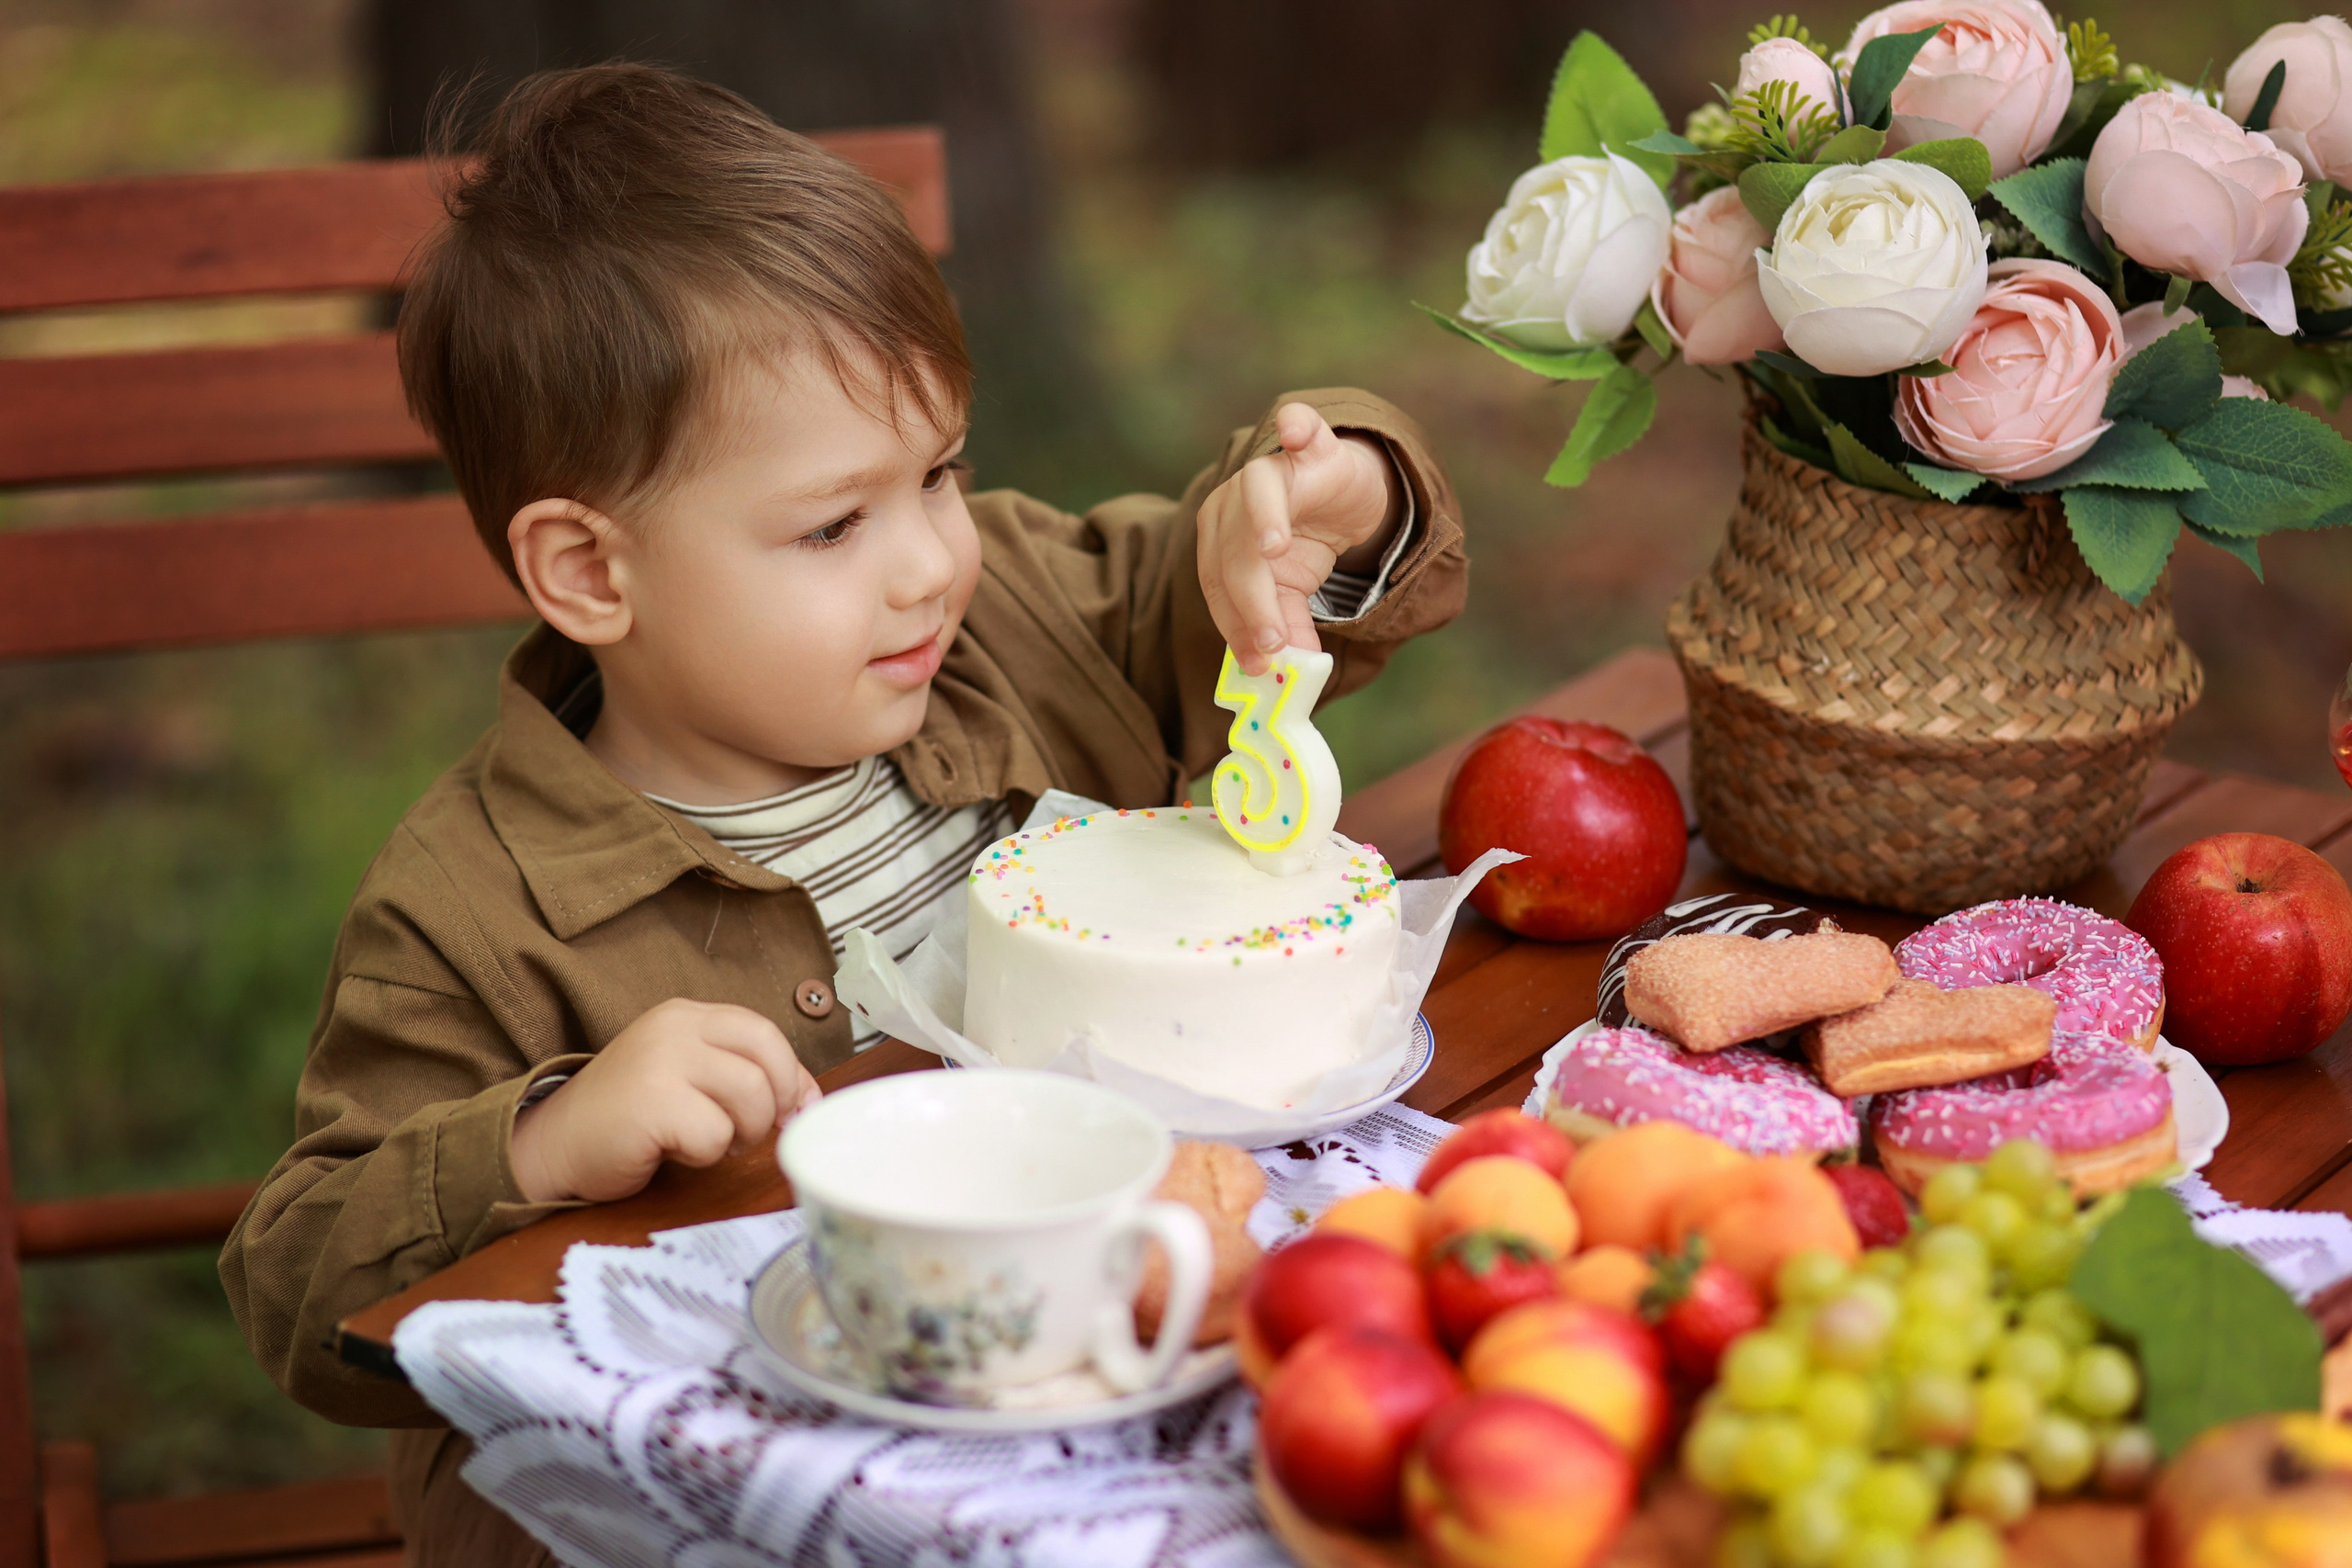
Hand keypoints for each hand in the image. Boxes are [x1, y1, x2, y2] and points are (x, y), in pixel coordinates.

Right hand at [509, 998, 820, 1203]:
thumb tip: (810, 1098)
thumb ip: (741, 1075)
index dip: (791, 1075)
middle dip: (773, 1104)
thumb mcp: (689, 1080)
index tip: (792, 1110)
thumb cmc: (627, 1120)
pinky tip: (673, 1150)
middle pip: (767, 1056)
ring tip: (704, 1140)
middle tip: (747, 1132)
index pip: (765, 1032)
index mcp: (686, 1015)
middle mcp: (674, 1027)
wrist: (551, 1148)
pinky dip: (704, 1153)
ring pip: (751, 1094)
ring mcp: (661, 1060)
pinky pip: (714, 1133)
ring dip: (739, 1133)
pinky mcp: (650, 1101)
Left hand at [1198, 403, 1403, 674]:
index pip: (1218, 586)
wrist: (1341, 495)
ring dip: (1264, 520)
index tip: (1258, 661)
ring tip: (1275, 551)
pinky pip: (1300, 427)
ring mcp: (1271, 469)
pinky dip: (1295, 426)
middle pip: (1234, 552)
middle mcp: (1233, 502)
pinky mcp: (1313, 446)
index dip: (1236, 626)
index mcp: (1219, 540)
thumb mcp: (1292, 590)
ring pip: (1258, 494)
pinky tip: (1293, 431)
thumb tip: (1293, 672)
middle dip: (1253, 600)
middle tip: (1275, 640)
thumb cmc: (1303, 543)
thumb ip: (1287, 626)